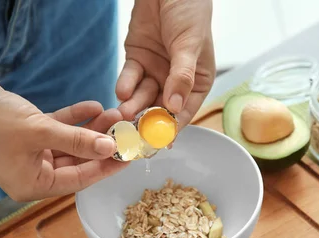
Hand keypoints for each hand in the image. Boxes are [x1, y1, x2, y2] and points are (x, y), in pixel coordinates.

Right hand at [0, 73, 127, 201]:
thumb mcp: (39, 132)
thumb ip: (77, 140)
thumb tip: (109, 147)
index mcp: (32, 185)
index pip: (78, 180)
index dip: (105, 167)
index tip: (128, 157)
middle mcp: (31, 173)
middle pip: (76, 161)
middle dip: (99, 144)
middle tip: (124, 131)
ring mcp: (28, 152)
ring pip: (69, 143)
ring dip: (89, 129)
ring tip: (112, 114)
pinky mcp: (26, 132)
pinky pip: (57, 128)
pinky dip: (72, 119)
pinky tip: (91, 106)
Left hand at [116, 0, 215, 130]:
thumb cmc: (190, 13)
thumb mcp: (189, 45)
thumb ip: (181, 76)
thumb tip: (173, 108)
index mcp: (196, 83)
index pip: (183, 112)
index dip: (171, 128)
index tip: (158, 142)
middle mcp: (175, 82)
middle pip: (159, 109)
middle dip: (146, 120)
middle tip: (133, 132)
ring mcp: (155, 72)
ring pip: (142, 97)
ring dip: (133, 105)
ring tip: (124, 112)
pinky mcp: (137, 61)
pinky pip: (130, 79)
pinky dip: (125, 86)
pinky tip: (122, 92)